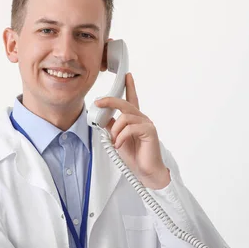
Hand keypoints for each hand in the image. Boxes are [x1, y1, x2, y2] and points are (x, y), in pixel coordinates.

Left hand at [94, 73, 169, 188]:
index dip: (130, 86)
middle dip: (110, 101)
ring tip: (114, 141)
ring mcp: (147, 124)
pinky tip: (119, 144)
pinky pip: (130, 128)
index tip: (127, 76)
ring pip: (125, 117)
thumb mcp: (117, 138)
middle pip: (125, 103)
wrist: (146, 171)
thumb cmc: (135, 155)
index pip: (132, 99)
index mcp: (135, 119)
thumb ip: (111, 126)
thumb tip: (101, 117)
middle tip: (98, 103)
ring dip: (115, 130)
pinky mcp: (149, 131)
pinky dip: (121, 137)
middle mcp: (142, 118)